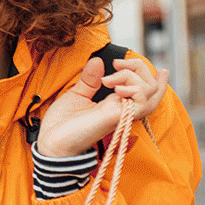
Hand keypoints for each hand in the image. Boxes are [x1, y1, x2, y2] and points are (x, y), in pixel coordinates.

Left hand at [36, 57, 168, 158]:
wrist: (52, 143)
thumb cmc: (62, 125)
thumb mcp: (77, 95)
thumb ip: (89, 79)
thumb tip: (98, 60)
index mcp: (115, 105)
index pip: (145, 91)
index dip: (150, 76)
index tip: (138, 63)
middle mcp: (123, 110)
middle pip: (152, 88)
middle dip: (139, 67)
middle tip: (116, 63)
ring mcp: (122, 114)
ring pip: (150, 92)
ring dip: (132, 76)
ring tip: (108, 79)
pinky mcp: (117, 118)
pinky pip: (140, 101)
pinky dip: (132, 88)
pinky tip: (114, 87)